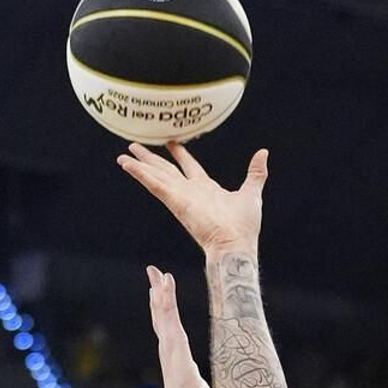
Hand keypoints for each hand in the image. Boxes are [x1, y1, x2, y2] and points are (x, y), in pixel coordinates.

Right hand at [117, 141, 268, 256]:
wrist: (236, 245)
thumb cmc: (245, 227)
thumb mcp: (251, 192)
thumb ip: (255, 172)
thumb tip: (263, 154)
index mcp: (206, 189)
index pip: (189, 167)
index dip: (180, 153)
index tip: (172, 142)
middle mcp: (190, 192)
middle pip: (166, 170)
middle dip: (151, 158)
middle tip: (136, 146)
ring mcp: (180, 196)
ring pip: (156, 176)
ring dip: (140, 165)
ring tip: (123, 156)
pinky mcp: (175, 201)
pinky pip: (154, 184)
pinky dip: (140, 174)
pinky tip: (127, 165)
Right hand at [144, 265, 212, 387]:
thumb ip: (198, 387)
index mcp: (174, 356)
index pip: (165, 328)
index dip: (160, 312)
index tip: (156, 296)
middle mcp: (168, 347)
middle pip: (160, 314)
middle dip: (156, 293)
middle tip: (152, 275)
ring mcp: (170, 343)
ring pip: (163, 310)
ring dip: (159, 289)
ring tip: (155, 271)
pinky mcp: (174, 341)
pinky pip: (170, 313)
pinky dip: (166, 295)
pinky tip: (165, 280)